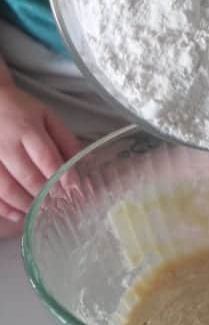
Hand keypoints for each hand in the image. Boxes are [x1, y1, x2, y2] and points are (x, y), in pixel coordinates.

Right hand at [0, 85, 80, 222]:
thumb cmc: (20, 110)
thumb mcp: (46, 116)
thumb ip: (64, 139)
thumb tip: (83, 163)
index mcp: (27, 127)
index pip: (46, 157)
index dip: (61, 176)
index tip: (73, 189)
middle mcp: (6, 143)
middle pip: (27, 176)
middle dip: (44, 195)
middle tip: (57, 206)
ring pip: (6, 188)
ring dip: (25, 204)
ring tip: (39, 212)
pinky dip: (4, 207)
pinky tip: (16, 215)